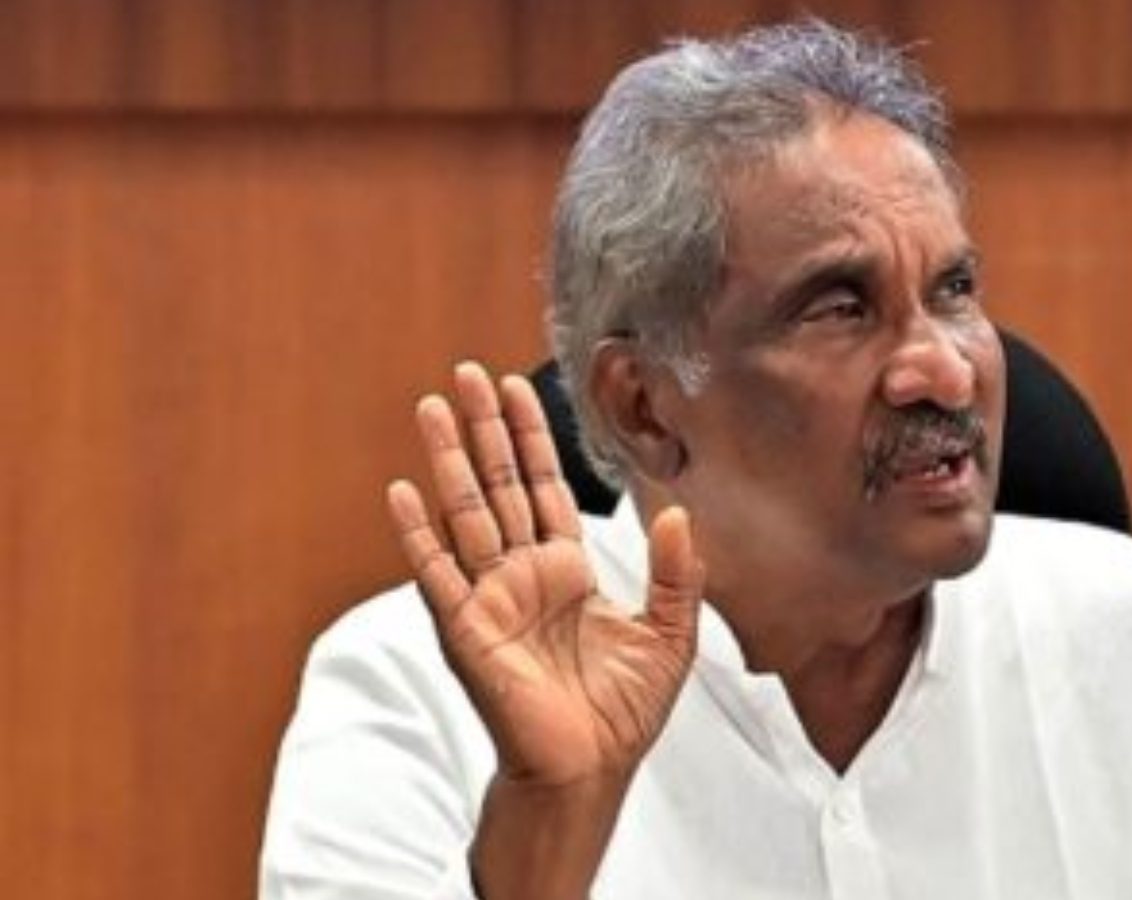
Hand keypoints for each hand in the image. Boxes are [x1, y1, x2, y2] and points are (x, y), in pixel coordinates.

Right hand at [385, 362, 703, 788]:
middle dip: (484, 428)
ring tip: (431, 407)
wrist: (589, 773)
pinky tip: (402, 492)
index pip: (544, 487)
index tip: (518, 387)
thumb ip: (677, 574)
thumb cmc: (622, 714)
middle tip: (464, 372)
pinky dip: (418, 534)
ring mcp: (489, 598)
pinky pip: (438, 574)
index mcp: (566, 570)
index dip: (531, 438)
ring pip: (465, 513)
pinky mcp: (467, 630)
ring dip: (448, 460)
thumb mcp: (670, 635)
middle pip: (498, 485)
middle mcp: (522, 575)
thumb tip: (682, 512)